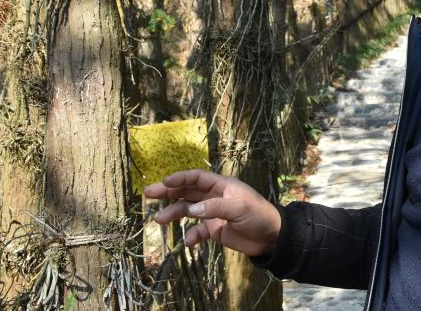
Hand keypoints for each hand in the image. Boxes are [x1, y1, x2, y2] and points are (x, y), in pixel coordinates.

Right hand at [144, 169, 281, 256]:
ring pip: (189, 211)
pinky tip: (188, 242)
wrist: (271, 237)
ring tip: (158, 220)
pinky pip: (198, 231)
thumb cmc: (258, 215)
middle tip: (149, 193)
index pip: (196, 177)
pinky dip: (191, 236)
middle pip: (187, 192)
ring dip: (174, 214)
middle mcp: (214, 197)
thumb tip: (191, 210)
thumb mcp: (239, 208)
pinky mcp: (215, 230)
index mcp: (221, 186)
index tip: (164, 182)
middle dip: (168, 192)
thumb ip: (214, 208)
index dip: (180, 178)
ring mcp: (213, 213)